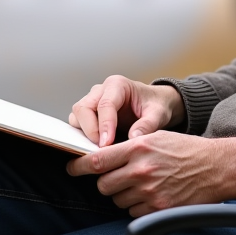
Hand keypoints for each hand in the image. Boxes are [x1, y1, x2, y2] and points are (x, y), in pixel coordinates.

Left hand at [67, 132, 235, 215]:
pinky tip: (152, 194)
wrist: (216, 166)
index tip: (72, 168)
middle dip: (107, 182)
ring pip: (117, 199)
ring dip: (124, 194)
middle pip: (103, 184)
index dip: (79, 166)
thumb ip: (128, 147)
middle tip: (119, 177)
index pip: (98, 160)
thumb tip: (100, 157)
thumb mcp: (156, 137)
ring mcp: (149, 190)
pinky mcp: (158, 207)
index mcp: (139, 146)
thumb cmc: (186, 149)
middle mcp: (141, 169)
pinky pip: (133, 212)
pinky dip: (138, 206)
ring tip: (143, 183)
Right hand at [69, 75, 184, 146]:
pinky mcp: (89, 113)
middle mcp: (101, 90)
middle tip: (101, 148)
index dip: (105, 125)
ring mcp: (92, 101)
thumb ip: (147, 125)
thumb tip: (133, 139)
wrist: (154, 103)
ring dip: (83, 133)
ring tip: (98, 149)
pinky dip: (82, 136)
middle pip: (83, 108)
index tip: (107, 144)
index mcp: (118, 85)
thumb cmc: (155, 105)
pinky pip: (78, 123)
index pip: (105, 104)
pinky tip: (93, 148)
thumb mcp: (158, 114)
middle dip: (90, 129)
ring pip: (77, 115)